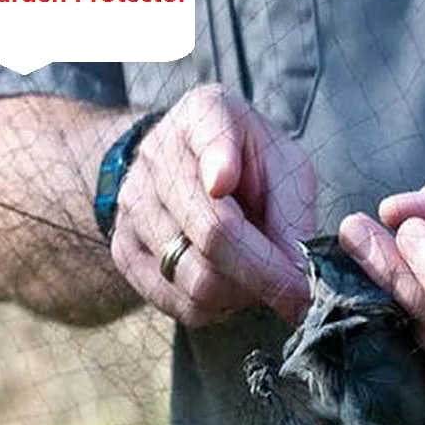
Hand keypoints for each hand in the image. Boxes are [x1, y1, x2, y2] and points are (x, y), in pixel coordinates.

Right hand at [111, 84, 315, 325]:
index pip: (209, 138)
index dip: (217, 161)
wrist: (191, 173)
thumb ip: (295, 213)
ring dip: (244, 294)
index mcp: (204, 115)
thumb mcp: (286, 168)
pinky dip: (218, 309)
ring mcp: (134, 206)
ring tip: (261, 279)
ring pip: (198, 279)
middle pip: (213, 233)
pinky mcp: (125, 251)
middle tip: (298, 290)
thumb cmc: (252, 168)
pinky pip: (180, 303)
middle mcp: (158, 156)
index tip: (223, 182)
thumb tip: (298, 272)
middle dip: (268, 274)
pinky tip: (232, 288)